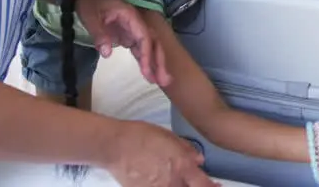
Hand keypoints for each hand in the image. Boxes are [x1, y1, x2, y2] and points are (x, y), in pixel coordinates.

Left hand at [75, 0, 171, 88]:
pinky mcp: (127, 33)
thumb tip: (107, 54)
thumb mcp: (90, 16)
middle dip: (159, 61)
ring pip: (149, 46)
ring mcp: (132, 28)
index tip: (147, 71)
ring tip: (160, 81)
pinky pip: (140, 47)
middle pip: (153, 41)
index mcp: (130, 15)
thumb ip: (99, 34)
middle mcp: (136, 22)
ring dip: (155, 63)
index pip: (144, 36)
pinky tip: (149, 73)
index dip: (147, 54)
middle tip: (164, 81)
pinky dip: (145, 60)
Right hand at [103, 121, 219, 186]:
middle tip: (199, 185)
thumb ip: (186, 149)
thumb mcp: (168, 136)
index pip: (203, 184)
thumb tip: (199, 160)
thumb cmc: (141, 136)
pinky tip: (164, 183)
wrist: (114, 146)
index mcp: (181, 166)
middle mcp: (172, 183)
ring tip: (180, 182)